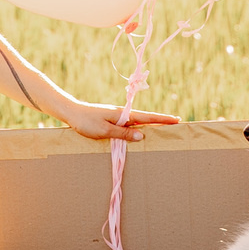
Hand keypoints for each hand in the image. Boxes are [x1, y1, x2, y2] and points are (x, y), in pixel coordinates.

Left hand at [52, 100, 178, 142]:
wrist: (71, 112)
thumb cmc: (86, 122)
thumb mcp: (104, 130)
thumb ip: (123, 134)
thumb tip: (142, 136)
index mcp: (123, 115)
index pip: (147, 117)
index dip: (162, 119)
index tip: (176, 120)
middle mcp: (122, 114)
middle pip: (145, 119)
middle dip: (160, 121)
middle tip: (175, 123)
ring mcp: (117, 117)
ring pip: (138, 122)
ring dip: (150, 125)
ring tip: (162, 129)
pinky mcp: (111, 121)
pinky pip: (129, 125)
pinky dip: (138, 128)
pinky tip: (139, 132)